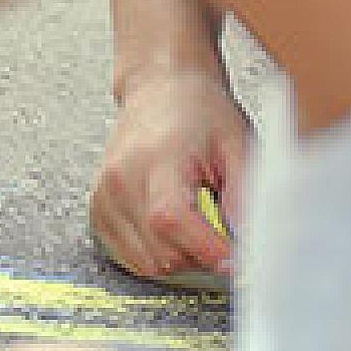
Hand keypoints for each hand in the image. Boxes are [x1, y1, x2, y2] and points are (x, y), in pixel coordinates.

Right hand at [90, 65, 247, 284]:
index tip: (240, 260)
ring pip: (145, 261)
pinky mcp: (98, 206)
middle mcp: (121, 178)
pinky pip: (127, 255)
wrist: (162, 89)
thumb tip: (252, 248)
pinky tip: (174, 232)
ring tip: (199, 229)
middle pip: (160, 250)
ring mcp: (105, 194)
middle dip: (202, 256)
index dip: (208, 250)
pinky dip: (156, 254)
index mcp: (156, 159)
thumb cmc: (201, 113)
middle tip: (223, 235)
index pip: (171, 221)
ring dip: (180, 259)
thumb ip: (246, 198)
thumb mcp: (239, 147)